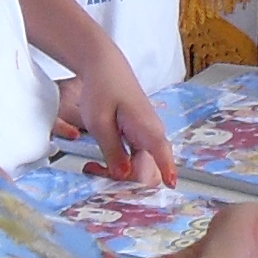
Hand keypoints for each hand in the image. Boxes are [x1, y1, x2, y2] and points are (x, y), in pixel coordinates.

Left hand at [56, 45, 174, 184]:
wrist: (103, 65)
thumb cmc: (102, 87)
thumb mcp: (99, 123)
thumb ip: (113, 151)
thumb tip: (124, 175)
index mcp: (147, 129)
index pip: (164, 159)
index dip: (164, 175)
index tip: (164, 191)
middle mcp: (152, 133)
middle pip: (148, 169)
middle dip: (127, 180)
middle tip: (97, 173)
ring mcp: (146, 134)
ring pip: (140, 165)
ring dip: (120, 172)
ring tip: (93, 168)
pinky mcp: (138, 134)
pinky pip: (134, 157)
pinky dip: (119, 163)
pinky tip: (99, 163)